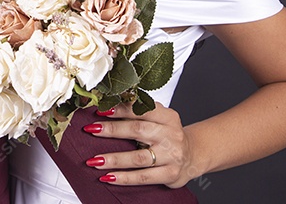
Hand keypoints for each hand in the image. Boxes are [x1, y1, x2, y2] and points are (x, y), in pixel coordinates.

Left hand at [82, 102, 199, 187]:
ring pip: (138, 157)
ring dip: (114, 159)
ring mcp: (172, 155)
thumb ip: (141, 114)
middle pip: (138, 130)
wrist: (193, 155)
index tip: (101, 110)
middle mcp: (171, 134)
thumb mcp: (161, 120)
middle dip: (113, 130)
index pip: (142, 110)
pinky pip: (143, 176)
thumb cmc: (170, 136)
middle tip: (92, 130)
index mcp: (168, 117)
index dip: (120, 109)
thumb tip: (109, 108)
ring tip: (95, 160)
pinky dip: (124, 178)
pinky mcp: (170, 174)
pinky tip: (109, 177)